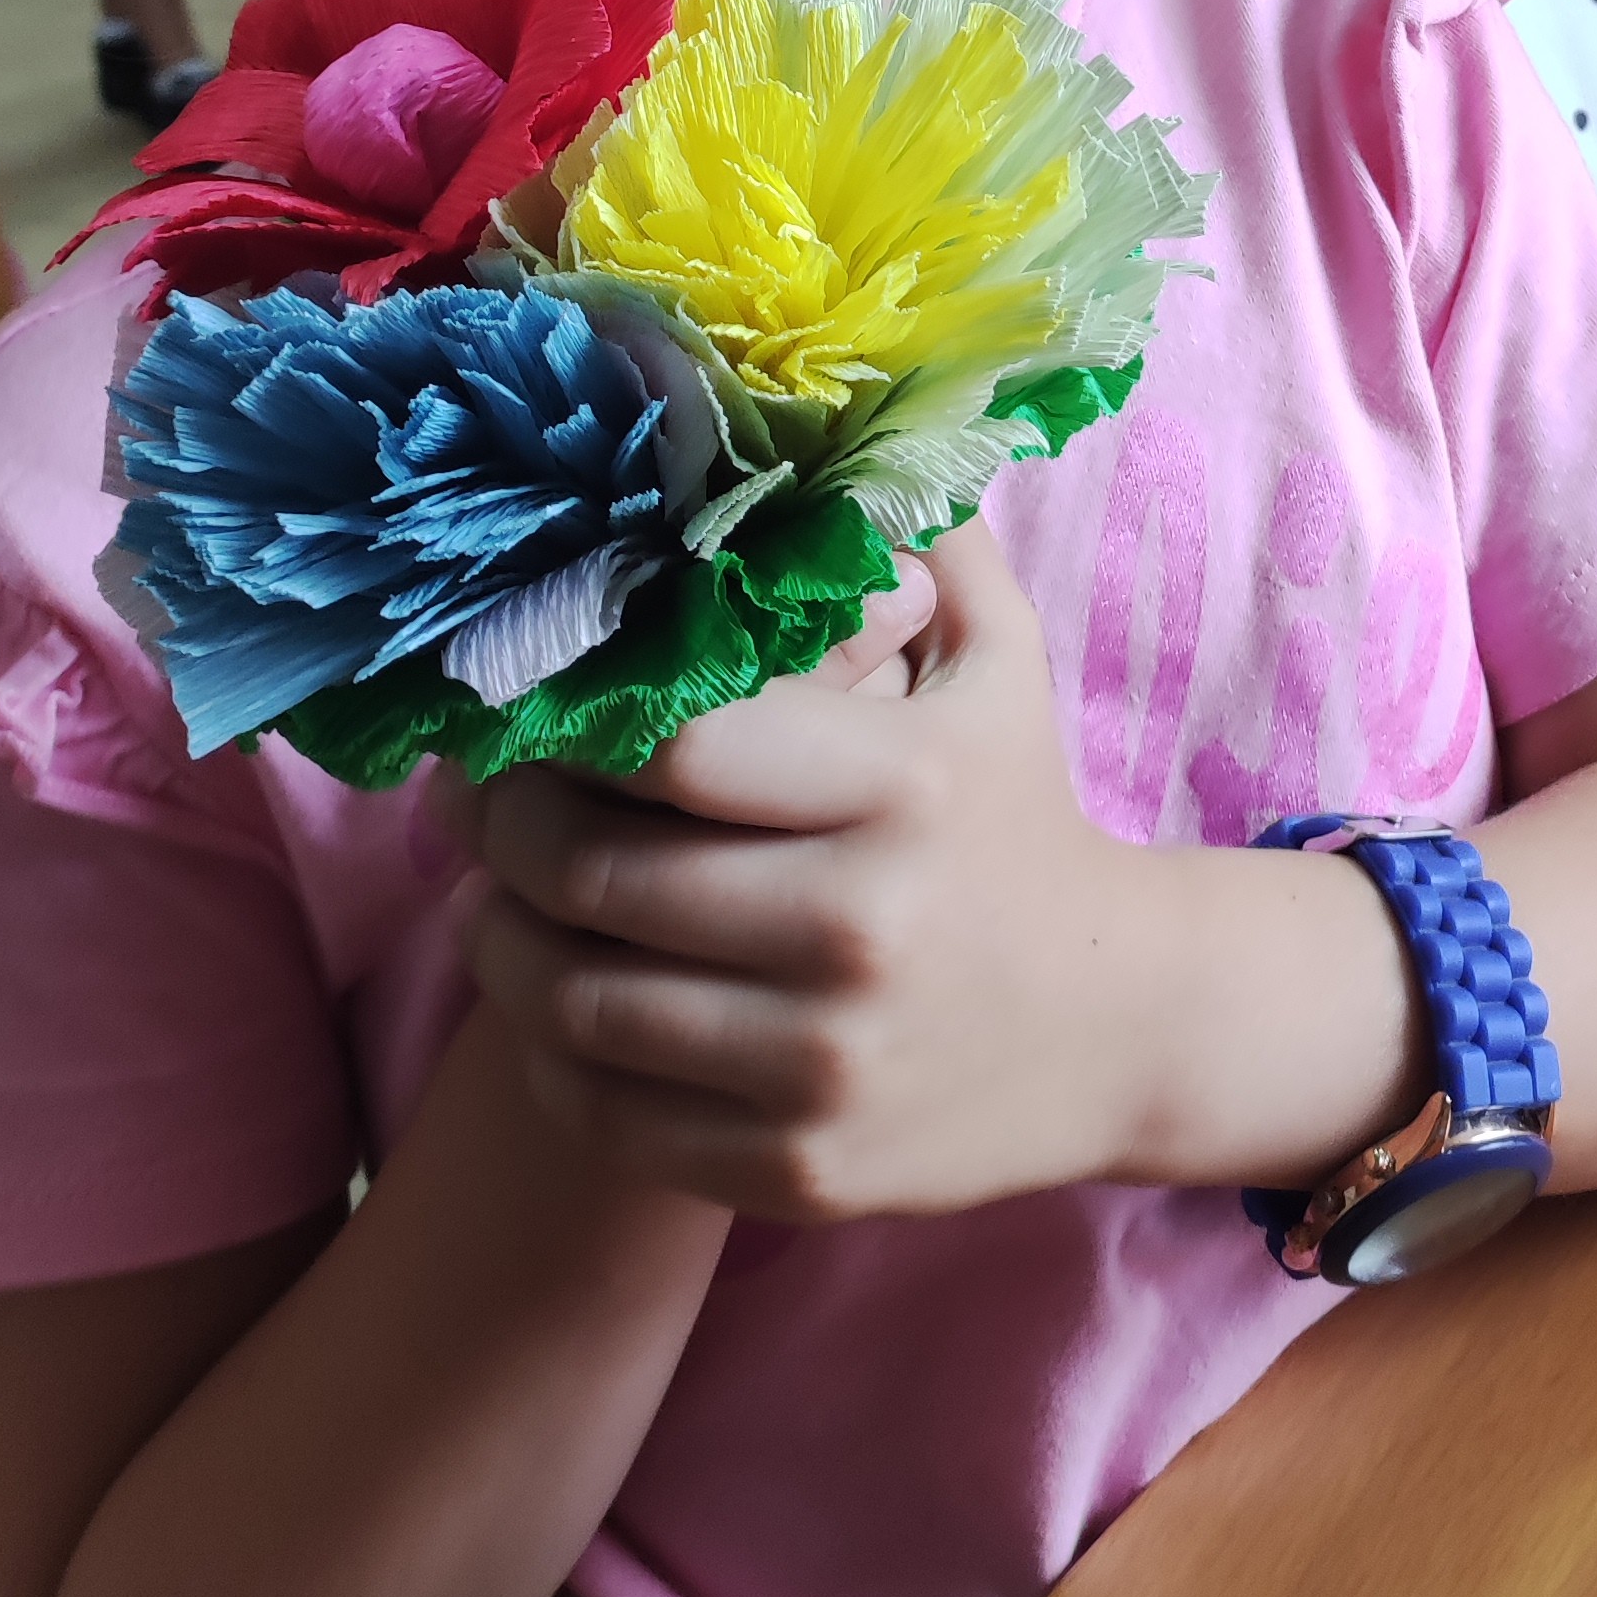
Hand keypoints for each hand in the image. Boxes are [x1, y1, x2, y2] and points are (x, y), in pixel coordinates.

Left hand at [449, 527, 1159, 1217]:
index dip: (556, 719)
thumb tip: (812, 425)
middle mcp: (859, 930)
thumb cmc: (1018, 819)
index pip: (666, 744)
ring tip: (489, 898)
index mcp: (899, 785)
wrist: (1123, 1026)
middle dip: (501, 830)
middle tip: (473, 799)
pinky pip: (611, 1117)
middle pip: (594, 873)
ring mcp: (826, 1065)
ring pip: (577, 1004)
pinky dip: (554, 1060)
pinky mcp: (801, 1171)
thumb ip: (914, 537)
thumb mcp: (997, 665)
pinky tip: (558, 1003)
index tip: (511, 700)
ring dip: (501, 945)